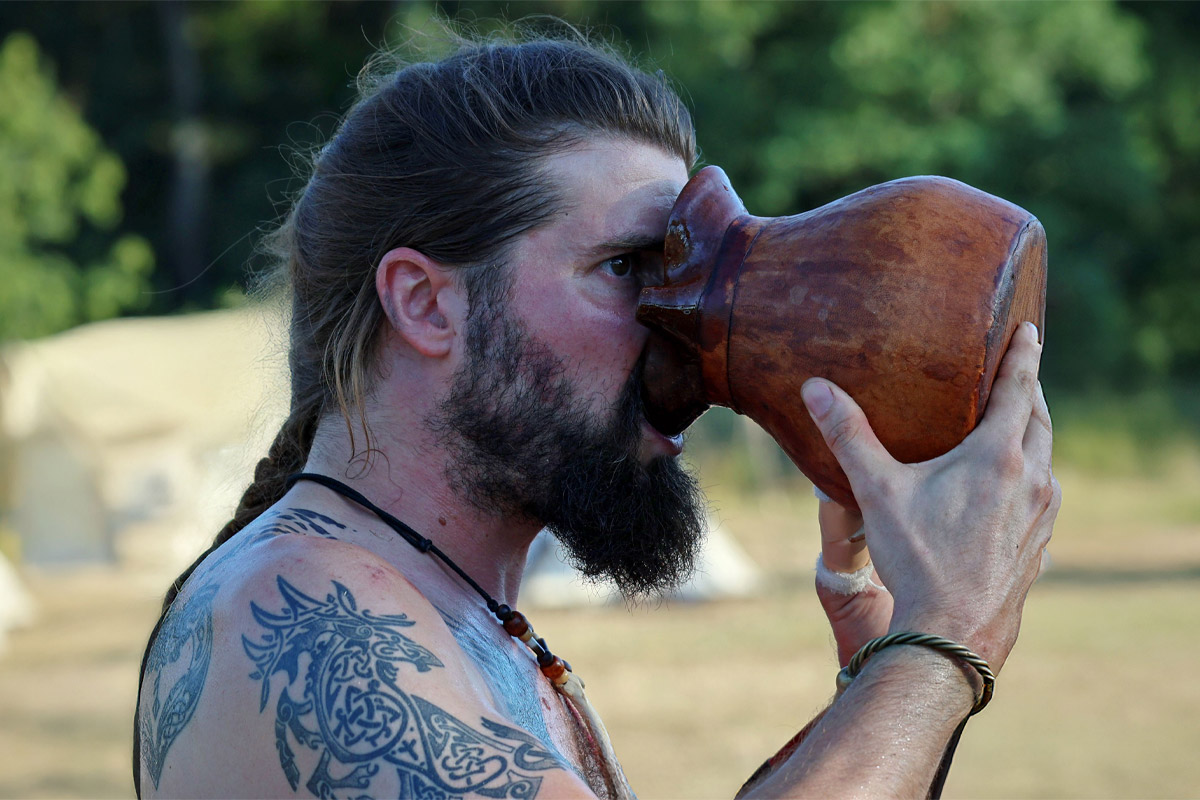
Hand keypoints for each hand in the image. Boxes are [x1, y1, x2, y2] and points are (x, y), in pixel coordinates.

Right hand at [801, 322, 1059, 673]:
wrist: (953, 633)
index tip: (1029, 330)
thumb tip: (815, 388)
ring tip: (1013, 428)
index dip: (1023, 355)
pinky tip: (1010, 490)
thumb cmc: (916, 559)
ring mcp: (1042, 515)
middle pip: (1040, 419)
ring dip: (1032, 436)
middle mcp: (1032, 479)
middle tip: (1019, 373)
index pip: (1019, 388)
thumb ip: (848, 435)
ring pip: (1045, 459)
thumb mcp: (877, 491)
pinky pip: (1043, 496)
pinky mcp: (1040, 544)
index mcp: (997, 456)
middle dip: (1031, 392)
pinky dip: (1030, 477)